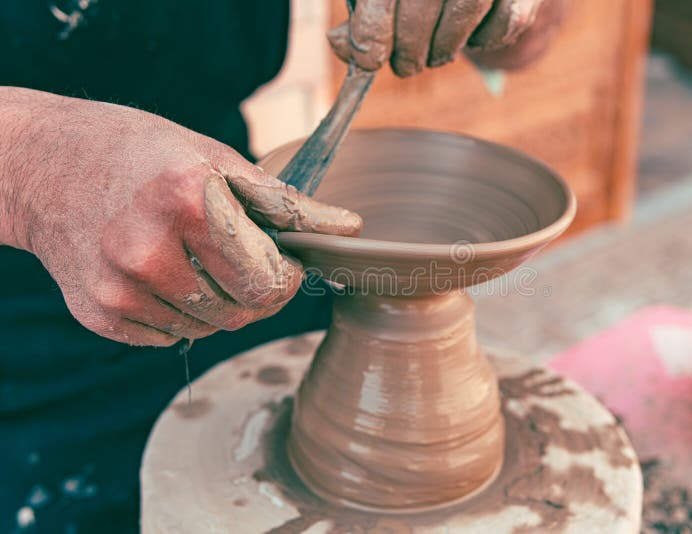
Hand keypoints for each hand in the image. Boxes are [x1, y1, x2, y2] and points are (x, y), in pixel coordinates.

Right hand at [0, 88, 361, 345]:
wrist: (43, 165)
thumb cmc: (139, 153)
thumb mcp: (214, 158)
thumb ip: (282, 201)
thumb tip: (347, 227)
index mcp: (188, 203)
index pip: (266, 280)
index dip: (286, 276)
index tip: (283, 261)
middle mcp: (149, 251)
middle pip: (241, 312)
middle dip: (258, 291)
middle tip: (243, 260)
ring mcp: (119, 288)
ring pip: (207, 329)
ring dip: (218, 304)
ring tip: (196, 259)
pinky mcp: (99, 313)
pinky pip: (169, 337)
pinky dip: (180, 314)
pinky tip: (163, 274)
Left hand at [326, 0, 557, 76]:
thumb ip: (364, 14)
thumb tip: (342, 46)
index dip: (372, 32)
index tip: (368, 59)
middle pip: (423, 2)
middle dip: (409, 47)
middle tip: (405, 66)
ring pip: (466, 8)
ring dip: (444, 47)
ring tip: (435, 54)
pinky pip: (508, 19)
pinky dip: (487, 40)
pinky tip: (471, 40)